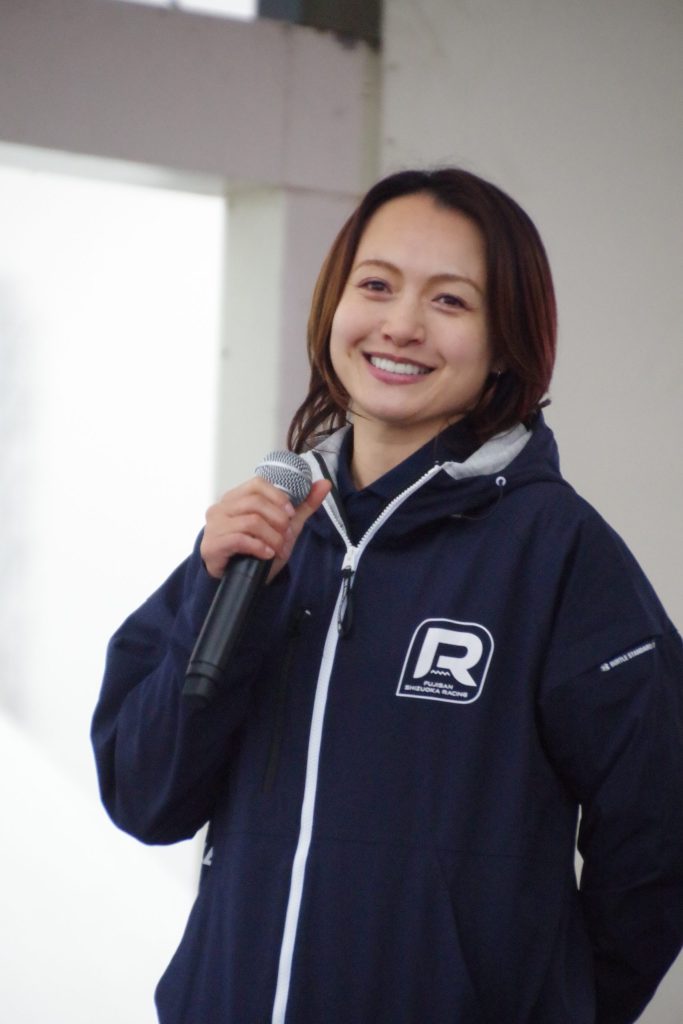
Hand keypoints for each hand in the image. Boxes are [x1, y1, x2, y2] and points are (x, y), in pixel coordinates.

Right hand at [200, 476, 330, 581]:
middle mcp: (222, 508)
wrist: (238, 580)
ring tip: (278, 548)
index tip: (290, 514)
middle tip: (286, 536)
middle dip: (278, 520)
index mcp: (236, 497)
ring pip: (250, 521)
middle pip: (255, 503)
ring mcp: (214, 526)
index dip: (277, 497)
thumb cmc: (257, 549)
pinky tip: (267, 554)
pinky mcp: (212, 544)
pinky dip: (259, 547)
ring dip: (272, 537)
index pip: (257, 484)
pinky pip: (239, 539)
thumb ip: (303, 506)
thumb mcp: (284, 527)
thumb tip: (325, 483)